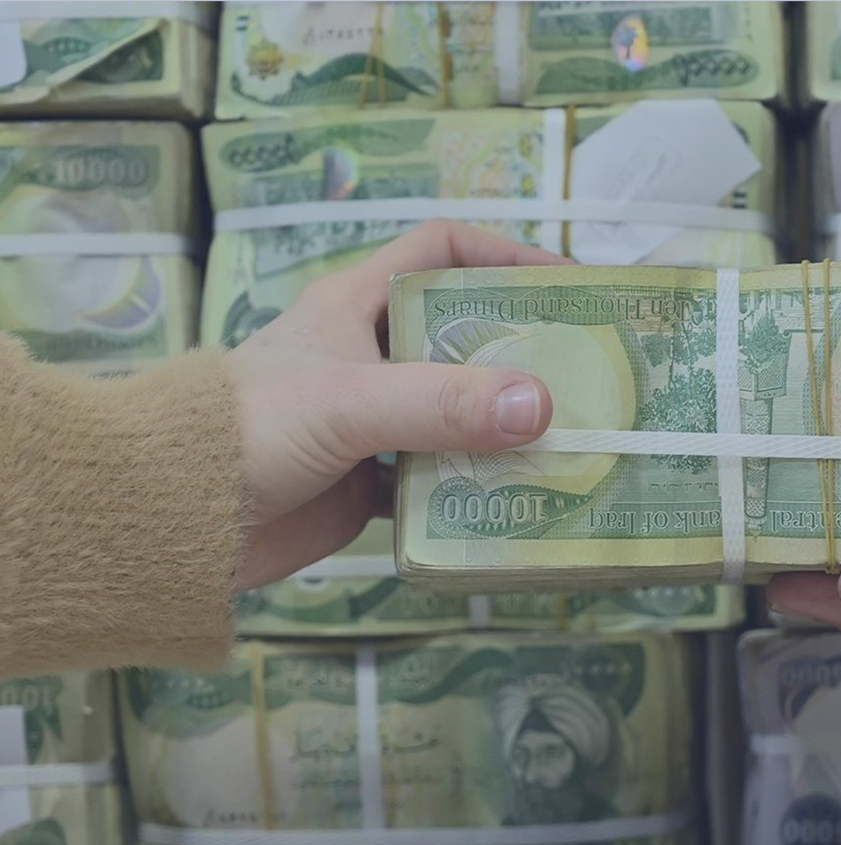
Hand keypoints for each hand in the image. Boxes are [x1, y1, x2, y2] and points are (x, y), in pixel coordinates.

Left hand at [228, 220, 569, 589]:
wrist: (176, 520)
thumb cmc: (247, 431)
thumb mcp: (348, 402)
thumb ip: (442, 403)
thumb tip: (540, 407)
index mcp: (355, 306)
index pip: (441, 250)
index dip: (504, 254)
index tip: (563, 282)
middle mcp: (367, 356)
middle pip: (465, 335)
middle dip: (524, 351)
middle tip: (586, 373)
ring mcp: (371, 422)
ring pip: (458, 412)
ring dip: (506, 427)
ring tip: (569, 440)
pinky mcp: (368, 482)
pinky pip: (440, 478)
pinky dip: (477, 488)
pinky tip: (516, 501)